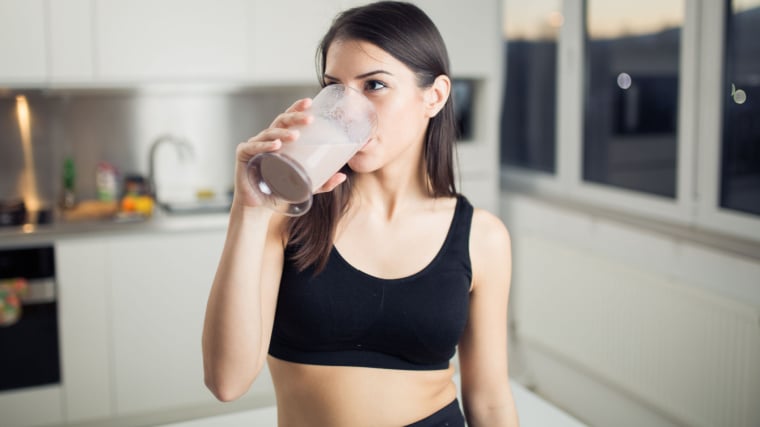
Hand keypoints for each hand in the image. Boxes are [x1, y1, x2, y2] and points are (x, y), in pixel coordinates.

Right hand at [232, 98, 346, 208]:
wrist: (258, 207)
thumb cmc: (279, 191)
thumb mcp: (304, 186)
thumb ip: (322, 182)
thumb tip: (342, 176)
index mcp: (279, 140)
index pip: (288, 120)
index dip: (297, 109)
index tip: (310, 101)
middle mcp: (266, 139)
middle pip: (280, 121)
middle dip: (295, 117)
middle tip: (309, 119)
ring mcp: (254, 146)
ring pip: (269, 133)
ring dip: (282, 133)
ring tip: (296, 136)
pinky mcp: (243, 156)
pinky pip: (254, 147)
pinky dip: (265, 146)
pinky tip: (276, 146)